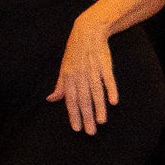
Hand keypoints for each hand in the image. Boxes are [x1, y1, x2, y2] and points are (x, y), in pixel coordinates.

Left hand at [51, 15, 115, 133]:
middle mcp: (79, 74)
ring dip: (98, 107)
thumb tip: (51, 99)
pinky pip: (107, 79)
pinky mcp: (104, 64)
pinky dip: (110, 90)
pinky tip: (113, 101)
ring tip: (101, 122)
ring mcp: (91, 69)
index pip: (70, 100)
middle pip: (83, 99)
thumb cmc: (74, 53)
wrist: (87, 31)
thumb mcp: (63, 68)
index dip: (72, 114)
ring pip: (95, 92)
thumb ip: (60, 86)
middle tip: (90, 132)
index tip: (76, 129)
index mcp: (68, 77)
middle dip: (86, 117)